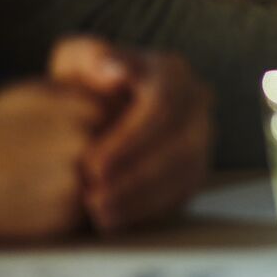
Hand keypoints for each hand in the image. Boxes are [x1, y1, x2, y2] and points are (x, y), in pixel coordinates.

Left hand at [48, 37, 215, 232]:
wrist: (93, 113)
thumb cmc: (82, 86)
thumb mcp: (75, 61)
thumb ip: (87, 56)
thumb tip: (112, 68)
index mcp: (172, 71)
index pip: (161, 104)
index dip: (130, 138)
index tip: (91, 164)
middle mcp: (196, 102)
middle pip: (179, 142)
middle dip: (136, 174)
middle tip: (94, 195)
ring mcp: (201, 137)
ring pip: (184, 172)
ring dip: (142, 196)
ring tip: (98, 213)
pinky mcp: (196, 168)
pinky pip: (182, 193)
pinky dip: (148, 209)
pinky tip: (112, 220)